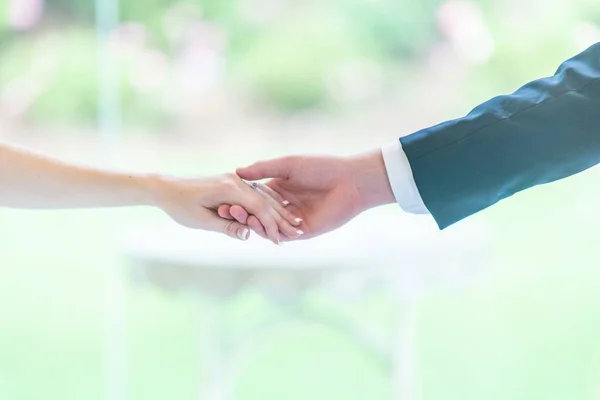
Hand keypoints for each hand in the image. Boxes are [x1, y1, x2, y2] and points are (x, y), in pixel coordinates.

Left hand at [146, 173, 302, 242]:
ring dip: (279, 211)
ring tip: (294, 224)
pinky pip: (257, 193)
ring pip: (264, 196)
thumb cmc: (181, 206)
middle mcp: (236, 180)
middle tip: (298, 233)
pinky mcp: (234, 183)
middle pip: (266, 200)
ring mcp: (236, 180)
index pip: (258, 207)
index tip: (280, 240)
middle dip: (282, 218)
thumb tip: (248, 234)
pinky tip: (280, 212)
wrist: (167, 187)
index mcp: (229, 188)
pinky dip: (269, 204)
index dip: (271, 224)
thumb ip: (227, 227)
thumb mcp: (202, 221)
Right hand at [218, 150, 395, 240]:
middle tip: (225, 210)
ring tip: (240, 218)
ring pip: (269, 226)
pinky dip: (270, 232)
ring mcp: (294, 220)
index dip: (239, 198)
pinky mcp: (304, 232)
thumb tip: (237, 171)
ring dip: (253, 223)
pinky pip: (284, 235)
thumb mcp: (288, 165)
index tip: (223, 197)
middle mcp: (285, 206)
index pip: (255, 197)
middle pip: (258, 213)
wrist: (349, 181)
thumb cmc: (321, 167)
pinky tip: (258, 227)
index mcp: (280, 189)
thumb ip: (263, 170)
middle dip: (242, 212)